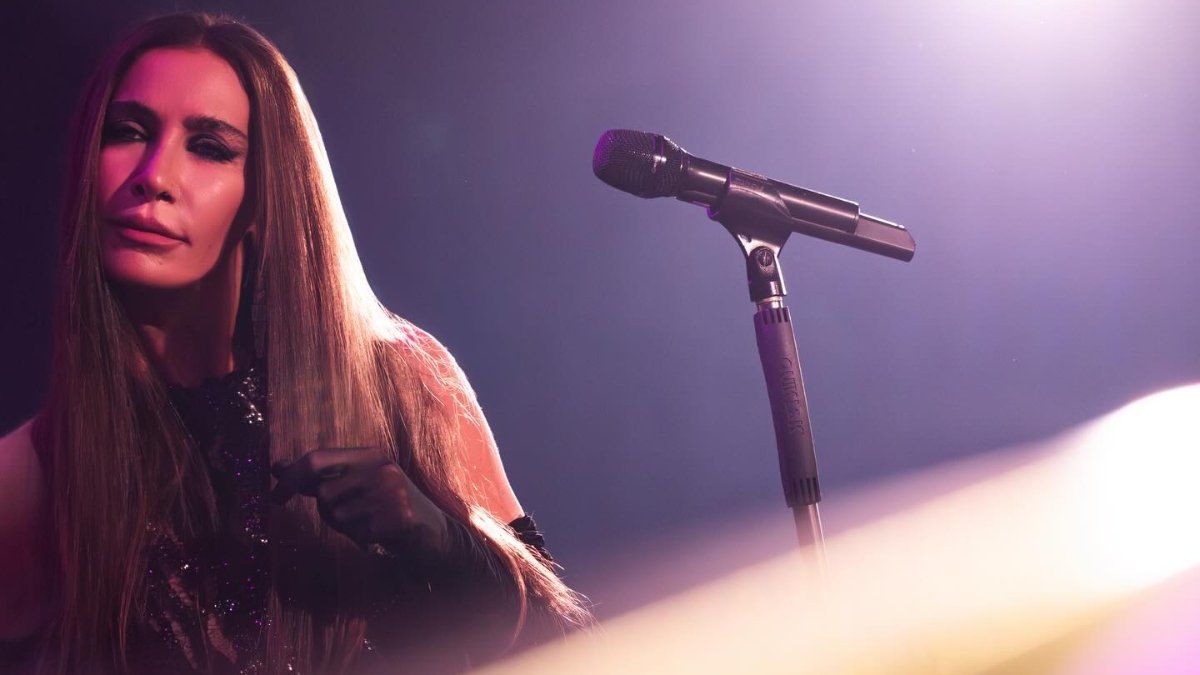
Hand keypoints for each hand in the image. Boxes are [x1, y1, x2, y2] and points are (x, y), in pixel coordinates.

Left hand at [270, 447, 450, 556]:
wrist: (435, 534)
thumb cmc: (389, 507)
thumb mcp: (359, 483)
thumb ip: (321, 476)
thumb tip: (277, 467)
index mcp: (371, 454)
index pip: (316, 459)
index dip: (290, 478)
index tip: (275, 497)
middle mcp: (382, 468)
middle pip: (323, 492)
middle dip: (326, 510)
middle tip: (345, 518)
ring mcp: (391, 493)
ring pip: (336, 516)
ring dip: (345, 527)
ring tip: (369, 524)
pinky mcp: (398, 518)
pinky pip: (356, 534)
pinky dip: (362, 540)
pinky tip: (380, 535)